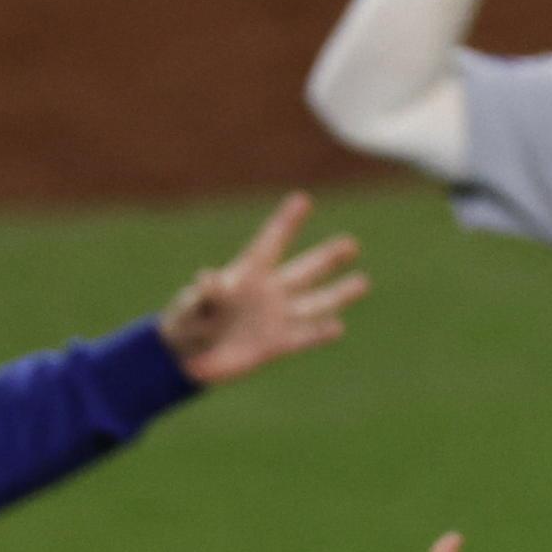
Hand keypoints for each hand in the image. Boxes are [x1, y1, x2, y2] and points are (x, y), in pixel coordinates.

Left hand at [159, 193, 366, 386]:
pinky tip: (338, 327)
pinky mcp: (278, 344)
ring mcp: (277, 317)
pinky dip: (320, 333)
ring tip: (363, 281)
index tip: (303, 199)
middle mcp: (269, 292)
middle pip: (304, 271)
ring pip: (314, 303)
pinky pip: (304, 336)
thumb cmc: (187, 321)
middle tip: (351, 244)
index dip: (286, 221)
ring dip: (339, 293)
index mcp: (247, 274)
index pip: (271, 243)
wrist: (192, 353)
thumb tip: (208, 277)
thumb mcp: (191, 305)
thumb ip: (203, 293)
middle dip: (328, 258)